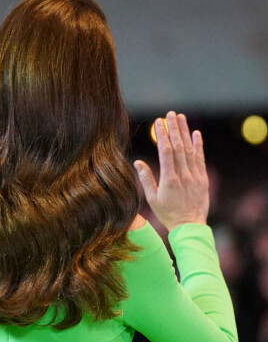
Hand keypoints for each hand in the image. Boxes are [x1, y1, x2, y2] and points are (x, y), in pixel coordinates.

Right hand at [134, 111, 208, 231]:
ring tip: (181, 118)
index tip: (159, 123)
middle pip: (178, 146)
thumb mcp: (152, 199)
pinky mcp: (203, 178)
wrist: (189, 226)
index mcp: (169, 179)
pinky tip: (196, 133)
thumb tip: (138, 162)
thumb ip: (146, 179)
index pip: (166, 152)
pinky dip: (198, 145)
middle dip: (173, 128)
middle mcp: (183, 175)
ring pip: (189, 149)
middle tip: (170, 114)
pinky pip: (200, 158)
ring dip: (184, 132)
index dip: (162, 135)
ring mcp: (194, 176)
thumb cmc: (167, 214)